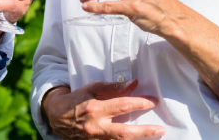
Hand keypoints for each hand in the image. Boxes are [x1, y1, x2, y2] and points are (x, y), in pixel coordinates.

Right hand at [42, 80, 163, 139]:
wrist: (58, 116)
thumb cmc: (78, 99)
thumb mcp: (93, 88)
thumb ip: (113, 87)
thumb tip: (134, 83)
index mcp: (95, 108)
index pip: (122, 106)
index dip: (139, 103)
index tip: (153, 101)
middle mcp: (96, 127)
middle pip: (124, 132)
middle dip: (144, 132)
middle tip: (160, 130)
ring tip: (154, 137)